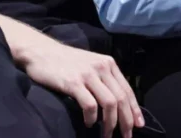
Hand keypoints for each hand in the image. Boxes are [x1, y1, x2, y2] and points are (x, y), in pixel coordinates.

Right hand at [23, 41, 142, 137]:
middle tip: (126, 136)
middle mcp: (101, 67)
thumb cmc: (65, 61)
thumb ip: (104, 78)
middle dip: (126, 121)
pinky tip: (88, 123)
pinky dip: (92, 118)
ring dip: (110, 124)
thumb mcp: (90, 64)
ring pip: (109, 103)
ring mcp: (88, 74)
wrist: (41, 51)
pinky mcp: (73, 82)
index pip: (127, 90)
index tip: (139, 125)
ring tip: (106, 135)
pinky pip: (90, 105)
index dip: (135, 110)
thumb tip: (117, 103)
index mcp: (108, 63)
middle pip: (121, 99)